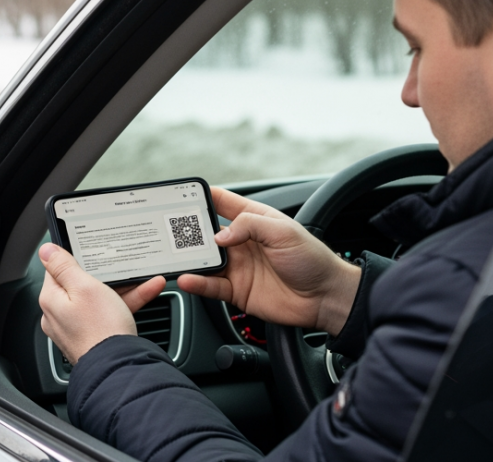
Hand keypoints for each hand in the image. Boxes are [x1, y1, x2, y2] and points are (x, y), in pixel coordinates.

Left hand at [37, 243, 165, 363]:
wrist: (119, 367)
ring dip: (121, 287)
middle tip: (119, 263)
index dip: (74, 256)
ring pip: (98, 298)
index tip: (90, 249)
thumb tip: (46, 250)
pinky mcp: (93, 336)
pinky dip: (125, 302)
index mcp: (51, 299)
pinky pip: (108, 312)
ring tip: (142, 276)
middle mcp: (59, 314)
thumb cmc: (100, 329)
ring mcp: (76, 327)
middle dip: (104, 273)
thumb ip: (64, 266)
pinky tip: (146, 291)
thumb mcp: (84, 287)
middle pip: (80, 283)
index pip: (56, 268)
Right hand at [176, 187, 360, 335]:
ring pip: (204, 260)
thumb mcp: (283, 232)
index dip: (201, 197)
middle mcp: (242, 242)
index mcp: (253, 220)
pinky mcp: (237, 291)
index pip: (221, 202)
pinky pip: (211, 286)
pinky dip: (197, 283)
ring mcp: (238, 267)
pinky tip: (188, 279)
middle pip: (206, 233)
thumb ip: (249, 226)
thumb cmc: (311, 259)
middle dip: (187, 230)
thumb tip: (219, 236)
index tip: (179, 195)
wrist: (325, 297)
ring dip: (189, 258)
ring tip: (172, 256)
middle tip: (167, 229)